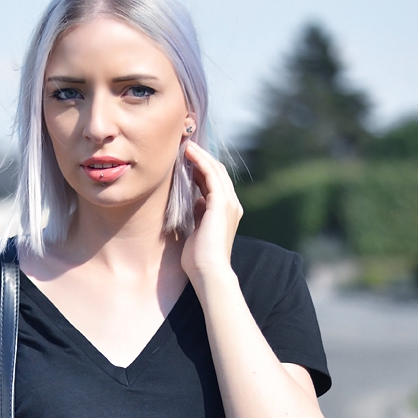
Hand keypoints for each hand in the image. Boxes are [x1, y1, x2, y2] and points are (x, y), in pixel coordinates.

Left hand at [180, 142, 242, 283]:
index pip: (215, 185)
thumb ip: (199, 216)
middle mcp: (231, 206)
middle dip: (202, 159)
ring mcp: (228, 203)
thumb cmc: (199, 261)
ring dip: (201, 156)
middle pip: (218, 174)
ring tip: (186, 145)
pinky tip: (189, 152)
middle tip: (186, 147)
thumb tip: (196, 202)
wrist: (209, 272)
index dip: (202, 171)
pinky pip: (211, 174)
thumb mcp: (198, 232)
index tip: (187, 161)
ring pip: (216, 170)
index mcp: (226, 214)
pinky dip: (200, 161)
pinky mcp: (221, 203)